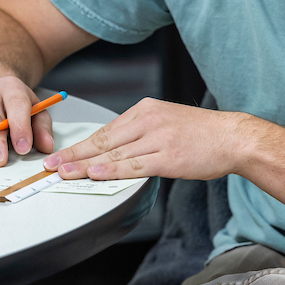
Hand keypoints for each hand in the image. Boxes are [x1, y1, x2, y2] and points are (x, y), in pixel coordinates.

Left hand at [41, 98, 244, 180]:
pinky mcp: (169, 157)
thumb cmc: (203, 133)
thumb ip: (142, 132)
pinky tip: (94, 174)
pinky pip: (134, 164)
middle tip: (51, 165)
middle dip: (74, 154)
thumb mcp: (168, 121)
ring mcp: (158, 138)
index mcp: (145, 110)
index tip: (61, 155)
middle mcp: (148, 121)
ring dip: (85, 165)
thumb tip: (116, 150)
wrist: (233, 137)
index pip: (106, 130)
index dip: (81, 145)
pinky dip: (111, 170)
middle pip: (103, 141)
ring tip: (64, 173)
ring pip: (114, 153)